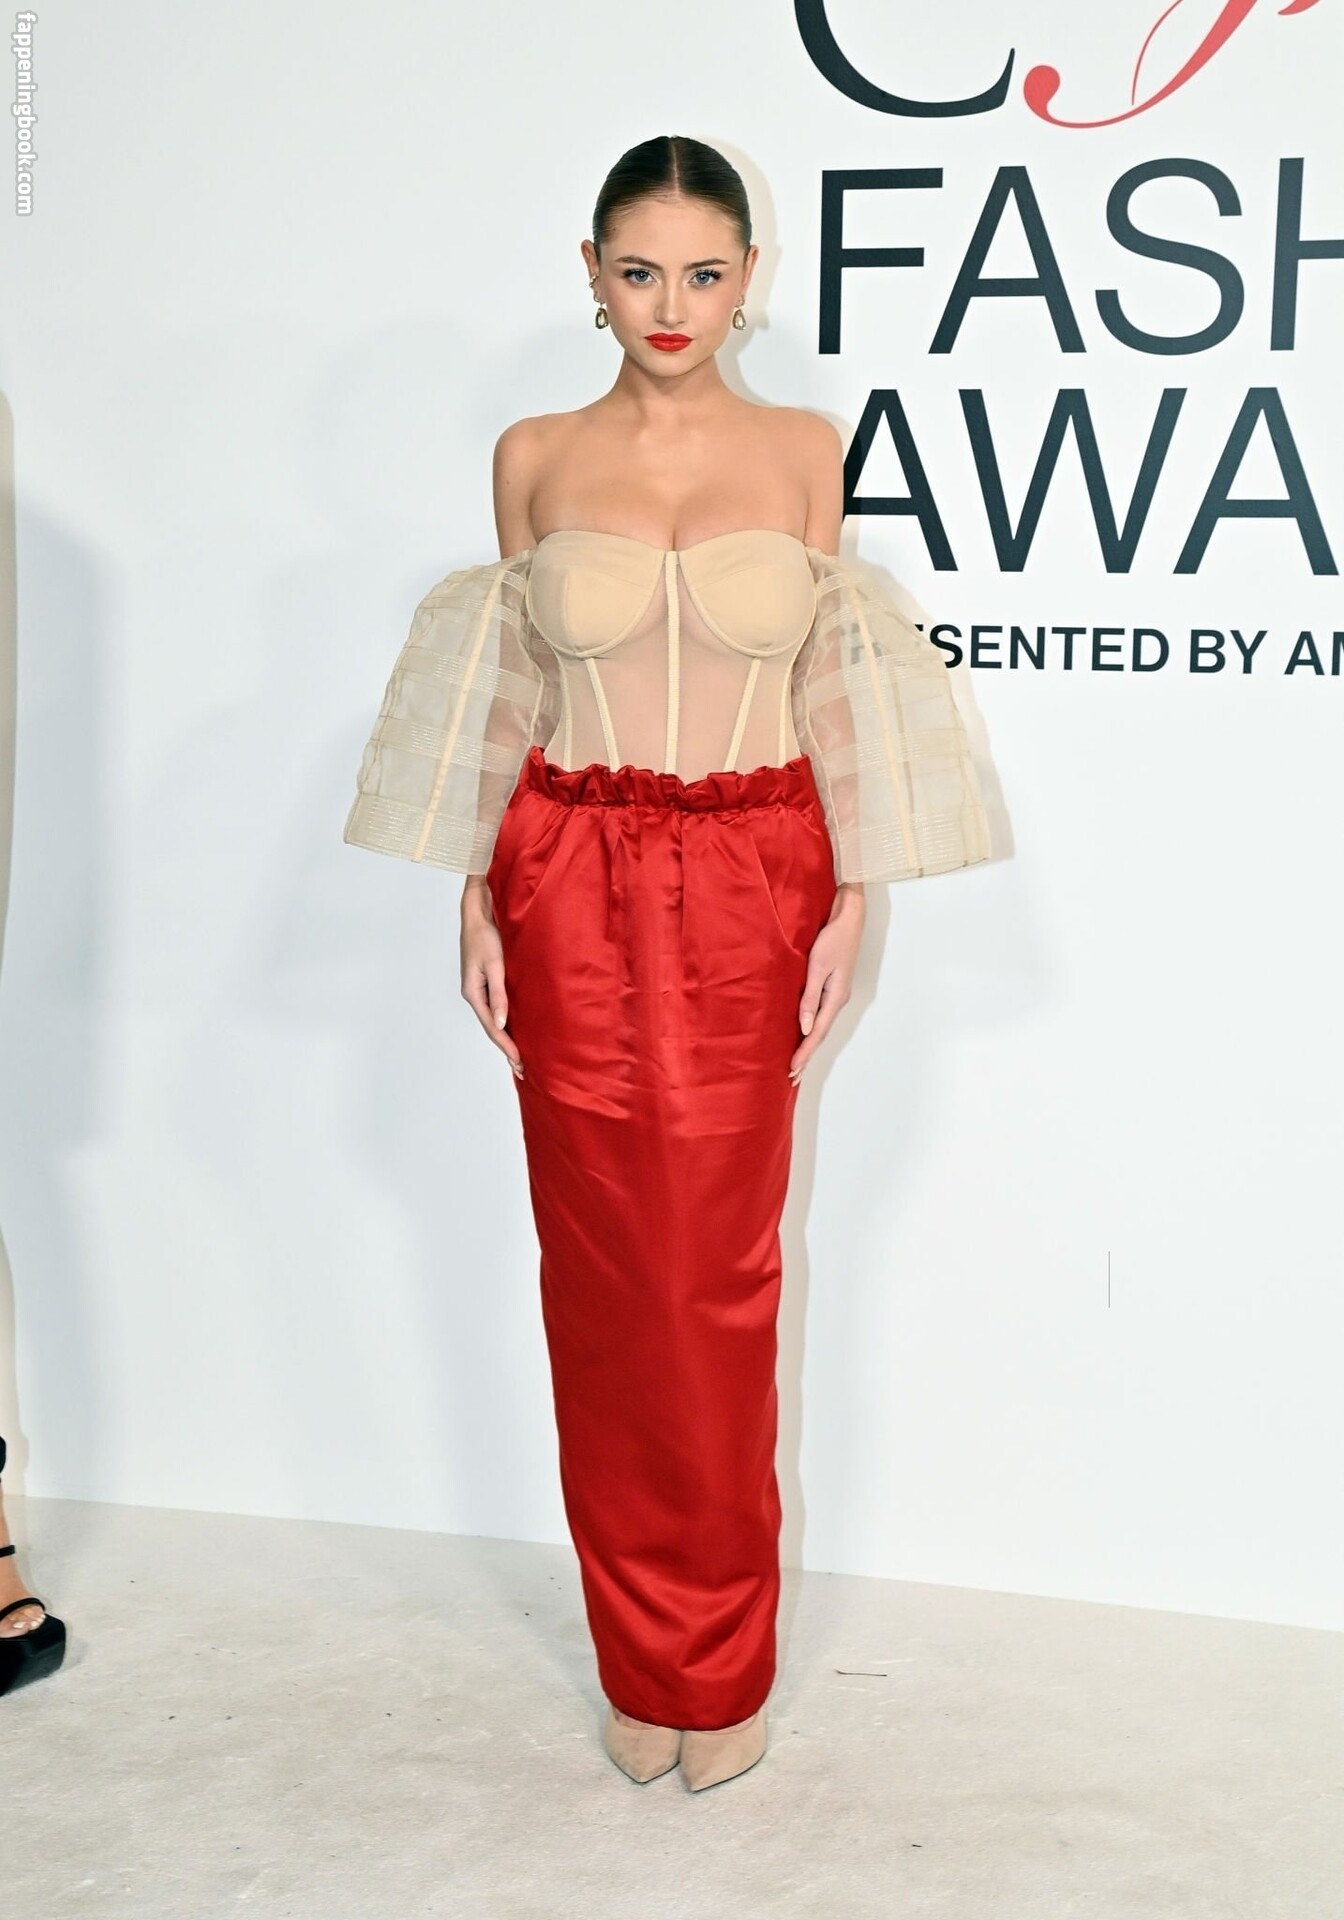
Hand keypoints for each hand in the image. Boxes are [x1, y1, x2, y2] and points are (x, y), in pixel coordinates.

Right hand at [460, 876, 523, 1076]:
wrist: (478, 914)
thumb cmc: (485, 936)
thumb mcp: (495, 965)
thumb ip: (499, 994)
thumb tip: (502, 1023)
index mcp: (473, 993)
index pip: (492, 1027)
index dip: (506, 1046)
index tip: (520, 1062)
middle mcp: (474, 994)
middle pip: (492, 1028)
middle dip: (506, 1048)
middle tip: (522, 1069)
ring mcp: (479, 989)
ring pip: (494, 1019)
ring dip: (506, 1037)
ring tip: (518, 1055)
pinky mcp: (487, 981)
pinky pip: (496, 1007)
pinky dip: (505, 1022)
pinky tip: (513, 1028)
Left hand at [788, 882, 864, 1083]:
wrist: (849, 918)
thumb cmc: (832, 939)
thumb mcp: (817, 967)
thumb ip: (809, 997)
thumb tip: (804, 1026)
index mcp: (835, 997)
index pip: (816, 1032)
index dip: (804, 1052)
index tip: (792, 1070)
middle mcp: (837, 999)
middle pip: (820, 1034)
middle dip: (806, 1056)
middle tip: (792, 1077)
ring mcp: (836, 994)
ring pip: (820, 1026)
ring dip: (808, 1045)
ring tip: (797, 1063)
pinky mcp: (832, 986)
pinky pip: (820, 1014)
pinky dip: (811, 1029)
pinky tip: (804, 1033)